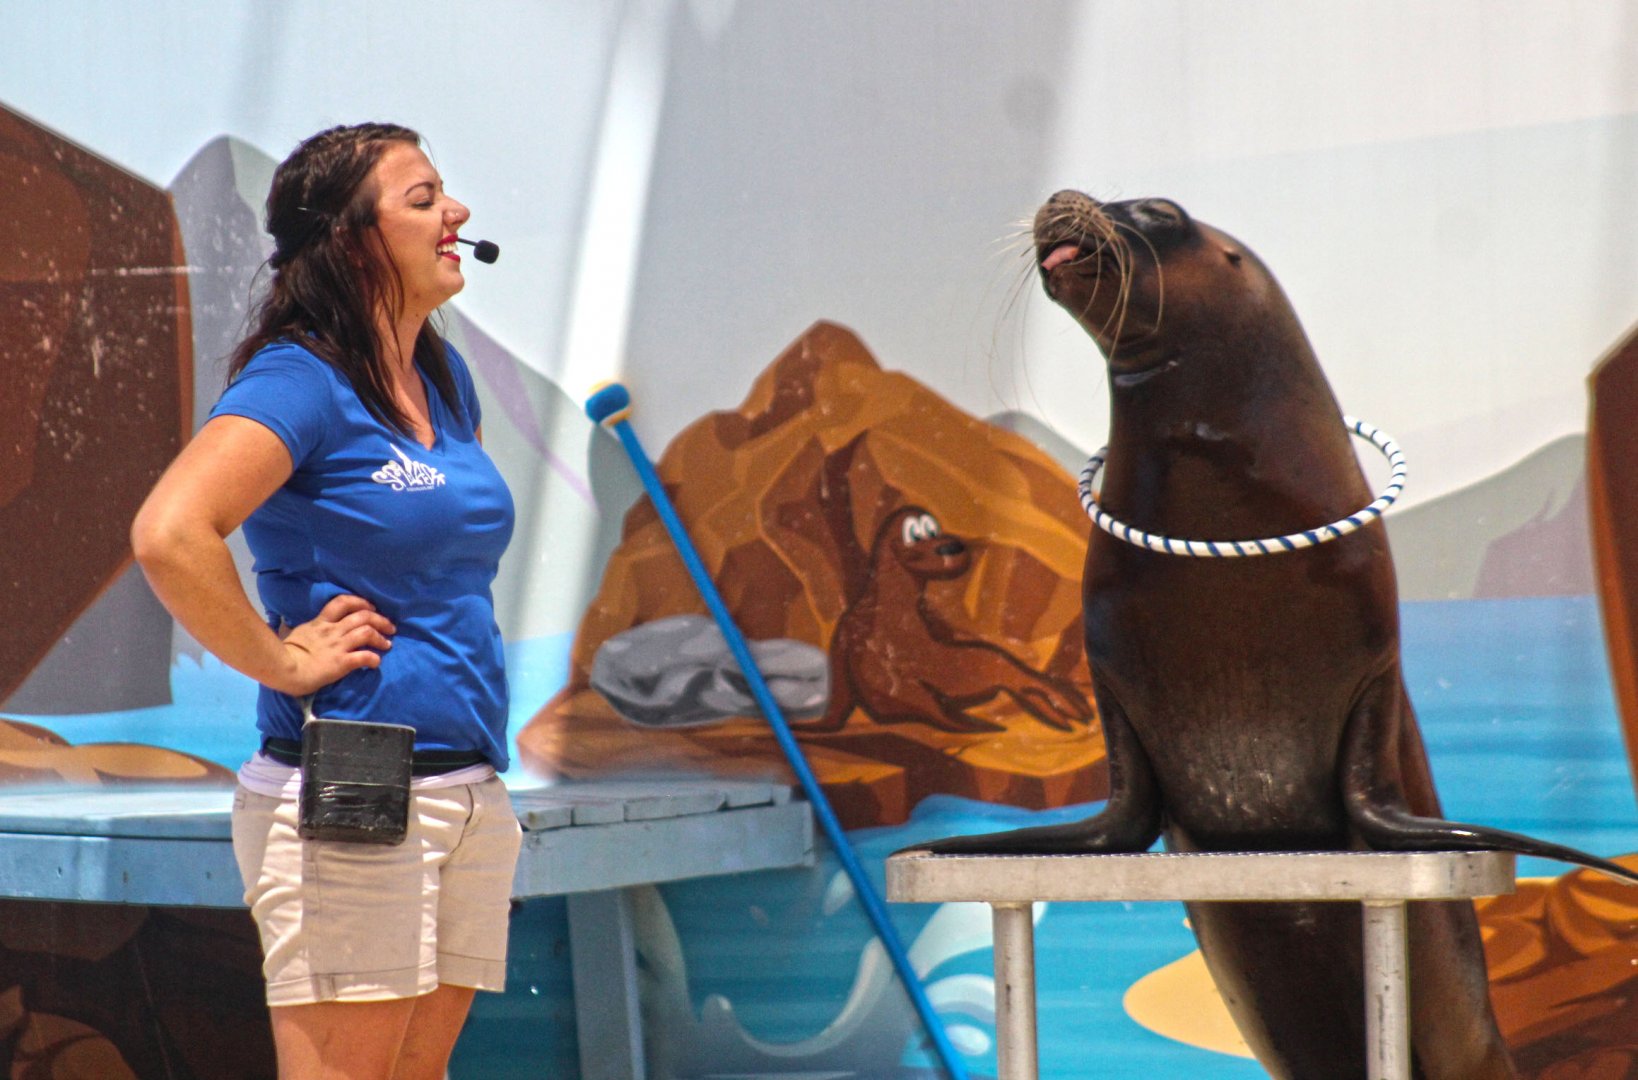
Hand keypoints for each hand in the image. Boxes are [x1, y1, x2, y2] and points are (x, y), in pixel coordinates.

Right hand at [269, 595, 395, 695]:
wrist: (282, 669)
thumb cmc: (285, 653)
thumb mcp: (297, 633)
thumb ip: (307, 629)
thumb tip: (303, 627)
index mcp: (321, 622)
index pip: (342, 602)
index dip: (360, 602)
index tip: (371, 608)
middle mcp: (332, 630)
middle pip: (362, 616)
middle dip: (380, 619)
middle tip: (390, 626)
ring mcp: (338, 645)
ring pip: (366, 633)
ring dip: (380, 638)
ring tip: (387, 644)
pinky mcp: (341, 662)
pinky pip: (363, 657)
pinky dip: (374, 659)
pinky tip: (376, 662)